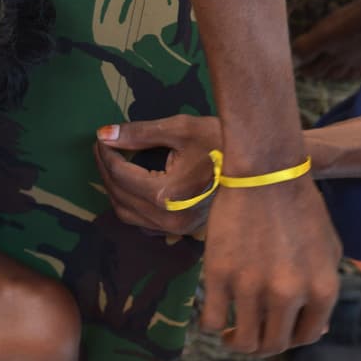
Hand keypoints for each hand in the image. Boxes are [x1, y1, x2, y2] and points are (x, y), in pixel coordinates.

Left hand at [93, 115, 222, 235]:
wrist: (260, 168)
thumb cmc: (223, 143)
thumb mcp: (181, 130)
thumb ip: (138, 134)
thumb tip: (104, 134)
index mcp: (166, 196)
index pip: (121, 175)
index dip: (106, 154)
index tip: (100, 138)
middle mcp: (168, 220)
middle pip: (119, 196)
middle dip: (106, 170)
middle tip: (103, 146)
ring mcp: (175, 230)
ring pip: (127, 214)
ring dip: (114, 189)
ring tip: (112, 162)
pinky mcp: (181, 231)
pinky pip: (142, 222)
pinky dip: (130, 203)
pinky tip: (130, 183)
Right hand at [200, 175, 340, 355]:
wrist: (266, 173)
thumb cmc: (300, 208)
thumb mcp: (328, 251)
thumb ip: (322, 292)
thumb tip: (317, 331)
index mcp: (323, 289)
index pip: (307, 338)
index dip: (290, 339)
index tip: (277, 331)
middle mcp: (289, 294)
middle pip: (272, 345)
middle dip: (261, 346)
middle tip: (249, 335)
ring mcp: (252, 286)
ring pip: (241, 341)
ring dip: (234, 343)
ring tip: (229, 333)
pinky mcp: (220, 275)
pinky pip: (211, 321)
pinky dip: (211, 324)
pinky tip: (214, 313)